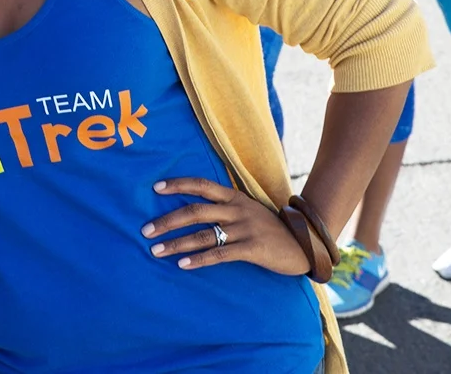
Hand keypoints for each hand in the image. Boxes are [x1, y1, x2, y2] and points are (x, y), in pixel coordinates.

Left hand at [142, 178, 309, 274]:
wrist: (305, 243)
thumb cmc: (271, 228)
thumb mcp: (249, 210)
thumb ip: (225, 208)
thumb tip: (194, 210)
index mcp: (235, 197)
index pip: (201, 185)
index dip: (178, 184)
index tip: (156, 188)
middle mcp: (237, 209)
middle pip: (195, 210)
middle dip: (167, 220)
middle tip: (145, 230)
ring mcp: (245, 229)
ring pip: (203, 234)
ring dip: (176, 243)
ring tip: (156, 250)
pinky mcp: (252, 249)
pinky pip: (220, 254)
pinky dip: (199, 259)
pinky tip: (182, 265)